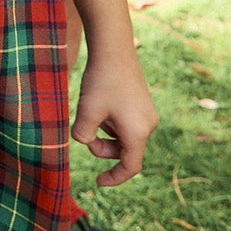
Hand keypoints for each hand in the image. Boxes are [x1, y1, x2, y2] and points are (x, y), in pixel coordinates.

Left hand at [71, 56, 158, 187]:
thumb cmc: (101, 81)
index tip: (98, 182)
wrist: (114, 49)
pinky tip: (101, 100)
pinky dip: (110, 120)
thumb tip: (84, 141)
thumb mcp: (86, 111)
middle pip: (124, 151)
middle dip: (102, 147)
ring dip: (105, 131)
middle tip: (84, 130)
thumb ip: (82, 135)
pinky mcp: (141, 103)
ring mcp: (146, 113)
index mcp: (138, 132)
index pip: (130, 166)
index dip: (114, 178)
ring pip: (123, 136)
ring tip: (94, 107)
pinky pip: (125, 122)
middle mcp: (148, 125)